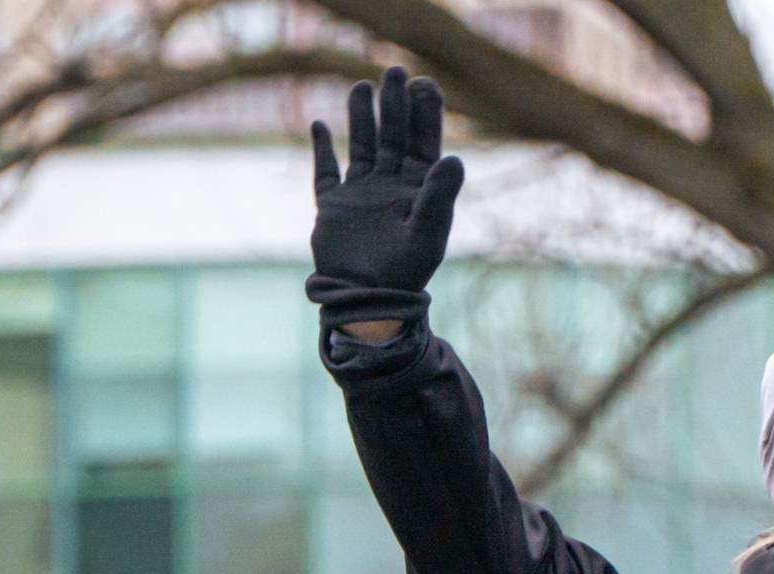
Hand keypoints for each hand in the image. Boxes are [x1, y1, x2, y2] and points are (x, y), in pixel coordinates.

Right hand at [307, 68, 463, 336]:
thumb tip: (454, 157)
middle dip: (395, 105)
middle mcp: (390, 187)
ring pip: (361, 146)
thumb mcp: (427, 233)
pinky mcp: (332, 207)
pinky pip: (326, 172)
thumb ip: (439, 196)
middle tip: (395, 71)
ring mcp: (361, 195)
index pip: (424, 144)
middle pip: (394, 136)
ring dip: (362, 118)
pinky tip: (319, 125)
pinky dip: (322, 150)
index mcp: (418, 191)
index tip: (425, 84)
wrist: (368, 301)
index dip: (426, 114)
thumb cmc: (405, 272)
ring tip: (362, 87)